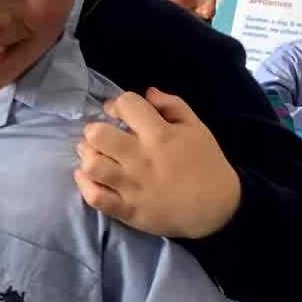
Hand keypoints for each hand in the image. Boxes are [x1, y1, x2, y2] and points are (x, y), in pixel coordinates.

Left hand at [75, 88, 240, 240]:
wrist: (216, 207)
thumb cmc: (205, 163)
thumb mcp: (196, 127)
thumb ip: (172, 105)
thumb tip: (147, 92)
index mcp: (160, 135)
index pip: (127, 104)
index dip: (118, 104)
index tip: (118, 112)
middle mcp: (142, 158)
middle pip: (98, 135)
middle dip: (94, 130)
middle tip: (100, 137)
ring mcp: (132, 186)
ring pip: (92, 165)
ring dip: (87, 156)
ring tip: (94, 156)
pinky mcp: (127, 209)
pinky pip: (94, 197)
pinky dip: (85, 185)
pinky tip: (89, 177)